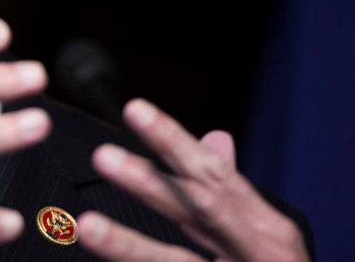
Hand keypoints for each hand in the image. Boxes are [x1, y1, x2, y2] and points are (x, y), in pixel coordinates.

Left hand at [77, 98, 309, 261]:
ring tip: (88, 226)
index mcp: (264, 225)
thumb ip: (233, 192)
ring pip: (179, 261)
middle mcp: (260, 249)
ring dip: (130, 245)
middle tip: (103, 157)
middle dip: (151, 182)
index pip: (214, 172)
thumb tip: (215, 137)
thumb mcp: (266, 235)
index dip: (173, 140)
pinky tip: (107, 260)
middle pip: (199, 209)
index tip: (134, 109)